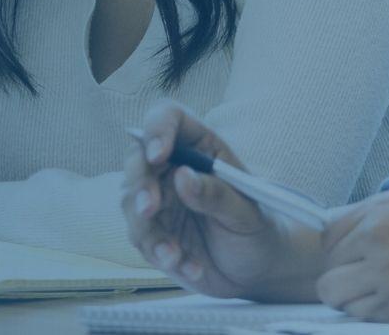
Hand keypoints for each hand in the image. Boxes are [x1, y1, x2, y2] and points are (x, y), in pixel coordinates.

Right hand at [120, 101, 327, 301]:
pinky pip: (142, 238)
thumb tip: (182, 176)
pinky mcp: (153, 231)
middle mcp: (172, 169)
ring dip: (148, 229)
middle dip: (139, 184)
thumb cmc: (257, 231)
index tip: (158, 155)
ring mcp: (159, 201)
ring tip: (175, 255)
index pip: (168, 118)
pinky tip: (190, 267)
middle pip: (137, 159)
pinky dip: (161, 254)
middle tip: (150, 208)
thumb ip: (216, 195)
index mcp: (199, 149)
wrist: (257, 269)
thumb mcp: (246, 213)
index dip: (157, 129)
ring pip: (131, 202)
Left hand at [316, 187, 388, 323]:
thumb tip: (339, 231)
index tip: (353, 256)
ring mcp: (383, 272)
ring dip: (348, 295)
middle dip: (343, 272)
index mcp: (383, 208)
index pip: (329, 231)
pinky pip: (356, 312)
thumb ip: (376, 212)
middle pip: (327, 262)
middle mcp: (377, 236)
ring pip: (332, 290)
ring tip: (375, 293)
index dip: (339, 248)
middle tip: (369, 277)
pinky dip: (367, 312)